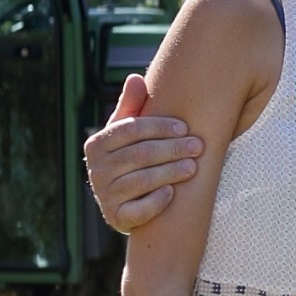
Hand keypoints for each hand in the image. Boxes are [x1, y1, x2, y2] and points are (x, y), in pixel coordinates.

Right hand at [86, 73, 203, 231]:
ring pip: (142, 180)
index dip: (159, 127)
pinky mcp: (116, 217)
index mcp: (97, 144)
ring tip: (194, 167)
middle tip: (199, 146)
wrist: (126, 204)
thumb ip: (131, 106)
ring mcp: (105, 195)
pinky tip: (172, 193)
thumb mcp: (127, 133)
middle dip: (172, 149)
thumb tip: (135, 77)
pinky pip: (138, 210)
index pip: (130, 129)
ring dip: (170, 172)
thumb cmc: (131, 159)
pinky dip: (156, 201)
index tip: (184, 127)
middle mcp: (97, 169)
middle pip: (140, 154)